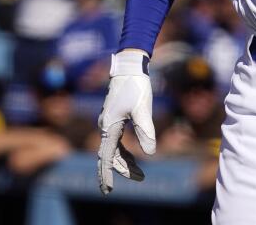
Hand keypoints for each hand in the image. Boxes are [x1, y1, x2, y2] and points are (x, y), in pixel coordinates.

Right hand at [97, 50, 155, 194]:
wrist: (130, 66)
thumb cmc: (136, 86)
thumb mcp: (144, 109)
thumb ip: (146, 131)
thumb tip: (150, 153)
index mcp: (109, 126)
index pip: (106, 157)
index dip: (107, 175)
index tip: (108, 190)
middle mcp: (105, 126)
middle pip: (110, 155)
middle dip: (122, 170)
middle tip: (141, 179)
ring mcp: (108, 122)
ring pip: (113, 149)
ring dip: (125, 161)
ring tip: (140, 173)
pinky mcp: (114, 118)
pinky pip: (116, 140)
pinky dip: (125, 151)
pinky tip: (136, 155)